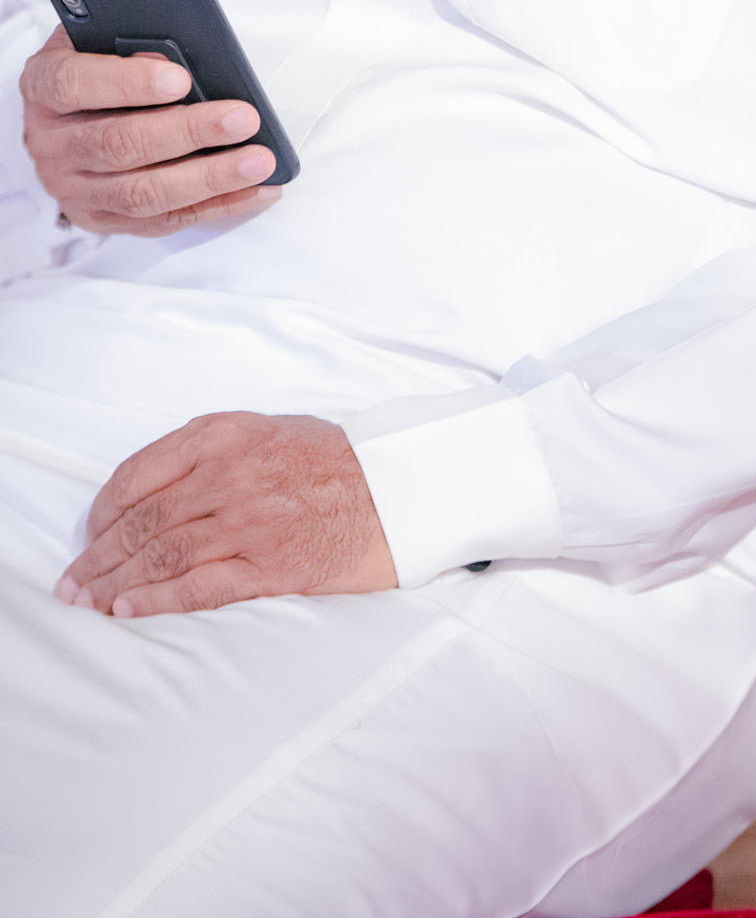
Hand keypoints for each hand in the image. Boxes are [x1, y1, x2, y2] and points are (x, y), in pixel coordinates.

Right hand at [20, 23, 279, 234]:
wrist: (68, 115)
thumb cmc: (97, 66)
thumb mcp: (101, 38)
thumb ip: (128, 42)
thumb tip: (173, 59)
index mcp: (44, 87)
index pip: (77, 85)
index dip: (129, 83)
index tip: (182, 79)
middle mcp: (51, 143)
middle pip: (120, 145)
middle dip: (189, 133)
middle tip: (243, 119)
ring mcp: (74, 188)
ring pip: (142, 193)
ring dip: (209, 179)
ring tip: (259, 161)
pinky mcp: (103, 219)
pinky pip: (163, 221)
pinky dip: (216, 207)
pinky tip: (257, 190)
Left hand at [56, 412, 397, 615]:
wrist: (399, 491)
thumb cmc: (336, 461)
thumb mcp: (269, 429)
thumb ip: (212, 449)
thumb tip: (152, 490)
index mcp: (227, 433)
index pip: (140, 473)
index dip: (104, 511)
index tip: (91, 534)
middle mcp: (233, 473)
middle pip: (143, 521)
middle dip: (99, 556)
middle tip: (74, 580)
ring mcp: (251, 521)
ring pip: (161, 555)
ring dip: (116, 584)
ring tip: (90, 602)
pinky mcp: (271, 565)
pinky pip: (198, 587)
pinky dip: (157, 601)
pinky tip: (130, 610)